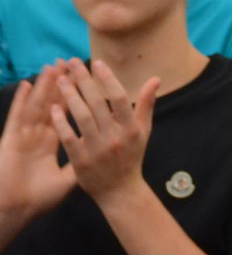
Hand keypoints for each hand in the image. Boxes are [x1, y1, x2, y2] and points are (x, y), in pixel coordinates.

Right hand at [0, 62, 75, 231]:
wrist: (14, 211)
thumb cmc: (38, 198)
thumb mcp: (66, 180)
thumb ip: (80, 164)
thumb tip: (100, 155)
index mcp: (51, 143)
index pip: (66, 115)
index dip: (75, 99)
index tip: (87, 83)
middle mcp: (38, 136)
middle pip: (52, 105)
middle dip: (62, 85)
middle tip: (72, 64)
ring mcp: (24, 136)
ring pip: (37, 106)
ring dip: (45, 86)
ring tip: (54, 66)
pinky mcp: (12, 141)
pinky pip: (18, 118)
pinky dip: (23, 101)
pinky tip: (29, 85)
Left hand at [50, 58, 157, 203]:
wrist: (120, 191)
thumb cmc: (131, 157)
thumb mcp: (143, 131)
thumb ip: (146, 105)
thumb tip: (155, 79)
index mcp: (132, 129)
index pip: (120, 98)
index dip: (108, 79)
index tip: (97, 63)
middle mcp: (116, 138)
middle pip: (98, 103)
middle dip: (84, 80)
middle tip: (72, 63)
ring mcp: (98, 149)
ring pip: (82, 117)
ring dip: (70, 96)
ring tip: (60, 79)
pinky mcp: (81, 161)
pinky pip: (68, 137)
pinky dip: (61, 122)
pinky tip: (54, 107)